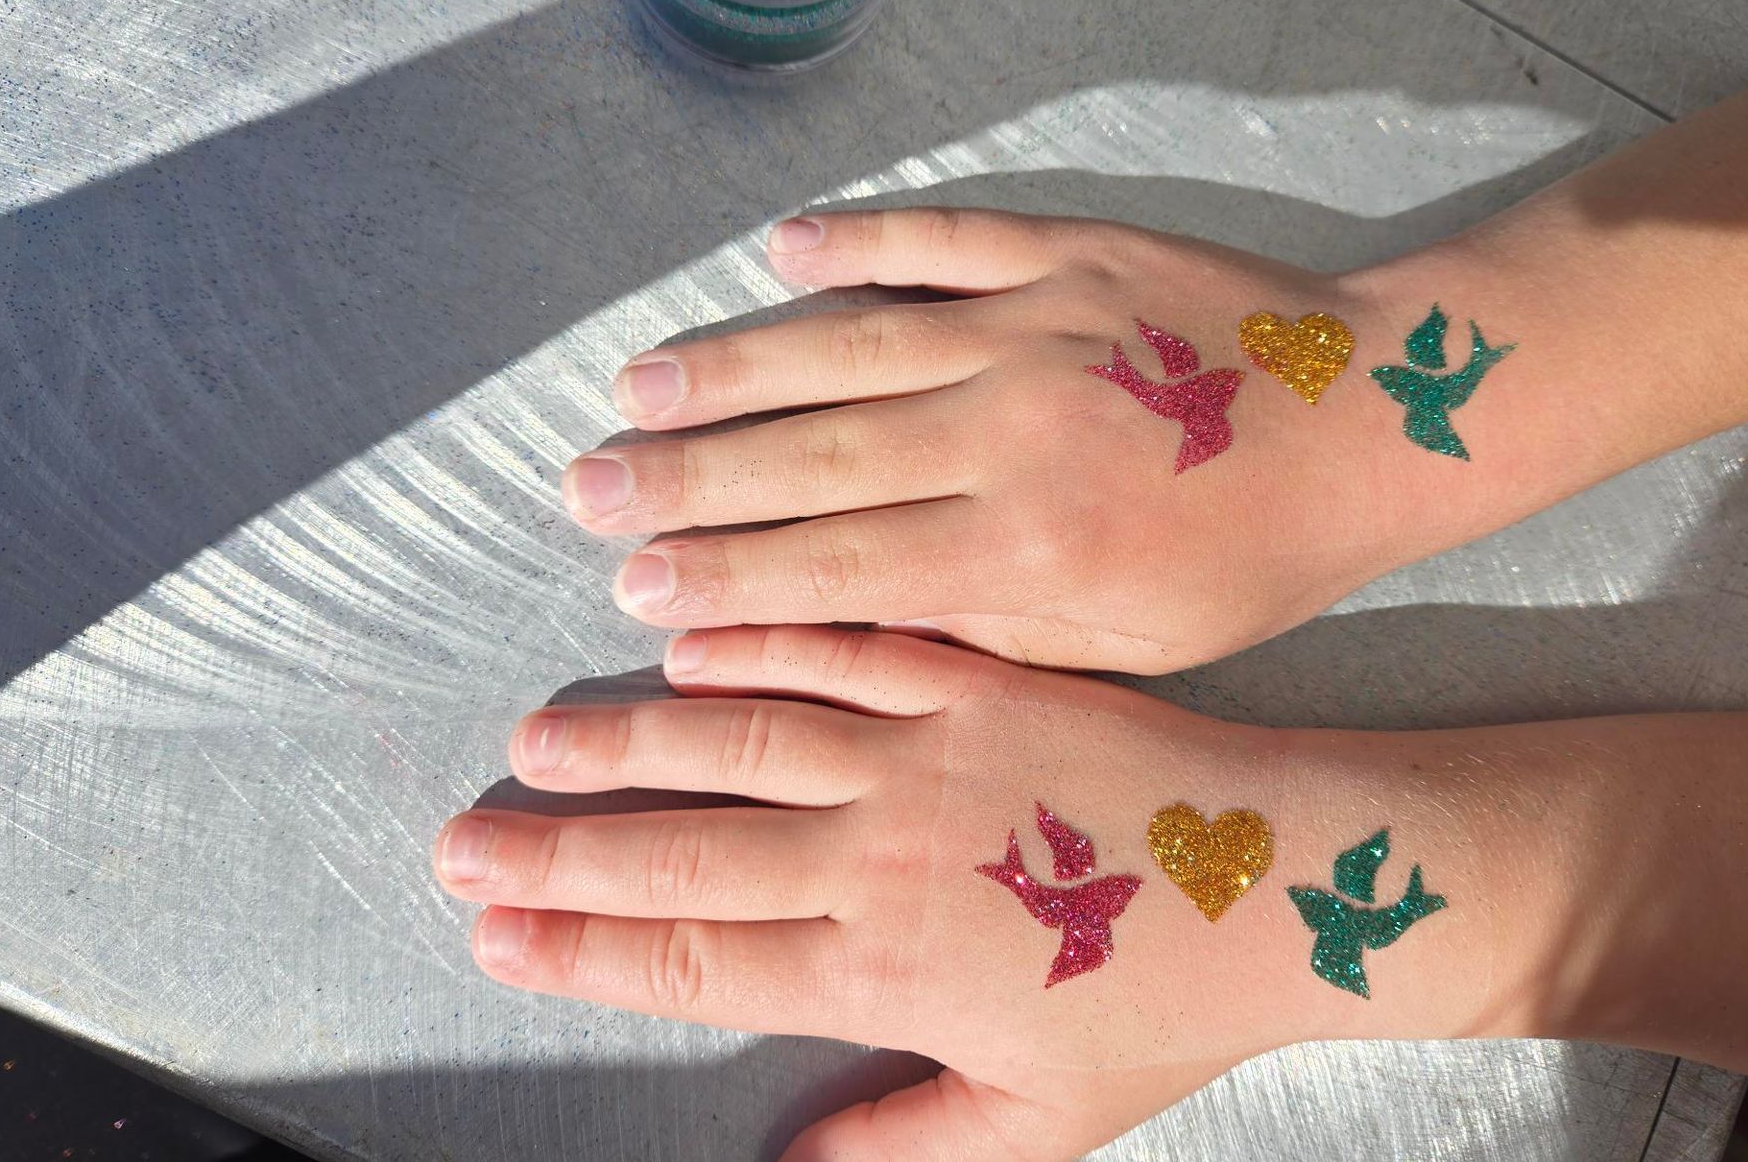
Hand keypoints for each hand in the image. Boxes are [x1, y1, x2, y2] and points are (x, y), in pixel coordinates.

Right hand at [433, 627, 1295, 1159]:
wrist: (1287, 882)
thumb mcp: (1041, 1121)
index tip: (492, 932)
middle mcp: (882, 853)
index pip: (693, 959)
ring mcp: (926, 752)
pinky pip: (846, 652)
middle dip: (560, 853)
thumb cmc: (1165, 1005)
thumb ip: (902, 1146)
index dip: (579, 950)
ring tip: (540, 734)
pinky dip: (762, 640)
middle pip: (685, 854)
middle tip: (460, 839)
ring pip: (741, 738)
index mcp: (886, 968)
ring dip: (630, 742)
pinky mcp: (975, 681)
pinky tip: (689, 637)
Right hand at [564, 208, 1438, 671]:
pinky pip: (941, 242)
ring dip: (733, 366)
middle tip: (583, 483)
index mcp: (1024, 552)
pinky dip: (860, 241)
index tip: (629, 581)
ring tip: (636, 386)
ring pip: (847, 347)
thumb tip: (835, 625)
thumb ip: (982, 633)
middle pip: (811, 456)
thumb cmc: (1249, 560)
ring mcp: (1033, 327)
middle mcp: (1007, 433)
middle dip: (685, 477)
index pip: (834, 567)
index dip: (720, 576)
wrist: (1372, 423)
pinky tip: (780, 248)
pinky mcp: (1068, 252)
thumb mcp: (1127, 646)